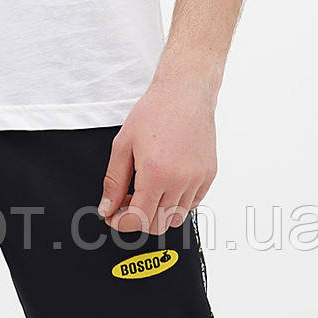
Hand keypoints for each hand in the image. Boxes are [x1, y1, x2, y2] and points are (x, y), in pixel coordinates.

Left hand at [96, 75, 217, 233]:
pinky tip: (166, 184)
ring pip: (176, 217)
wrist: (184, 93)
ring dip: (158, 212)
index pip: (139, 219)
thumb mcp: (123, 144)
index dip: (122, 223)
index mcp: (156, 174)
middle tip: (127, 203)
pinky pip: (192, 203)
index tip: (113, 217)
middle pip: (158, 224)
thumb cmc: (154, 111)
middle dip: (138, 220)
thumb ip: (114, 181)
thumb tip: (107, 207)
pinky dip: (177, 203)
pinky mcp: (209, 175)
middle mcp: (180, 181)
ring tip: (146, 191)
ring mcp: (197, 180)